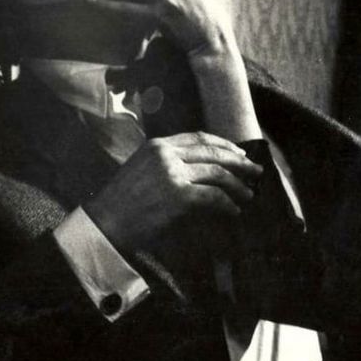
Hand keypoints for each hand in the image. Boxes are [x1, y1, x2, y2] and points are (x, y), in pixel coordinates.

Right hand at [84, 132, 262, 251]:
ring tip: (248, 195)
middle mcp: (166, 153)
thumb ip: (170, 162)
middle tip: (256, 171)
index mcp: (158, 144)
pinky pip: (213, 196)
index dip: (224, 145)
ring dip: (237, 185)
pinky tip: (233, 211)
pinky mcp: (178, 195)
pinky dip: (227, 204)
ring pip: (217, 174)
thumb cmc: (123, 201)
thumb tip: (204, 167)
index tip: (239, 153)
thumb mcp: (143, 168)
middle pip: (213, 153)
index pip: (199, 137)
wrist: (104, 223)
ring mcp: (172, 173)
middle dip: (239, 162)